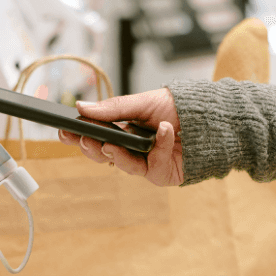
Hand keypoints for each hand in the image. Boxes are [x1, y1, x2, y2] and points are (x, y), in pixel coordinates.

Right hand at [58, 88, 184, 186]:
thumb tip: (82, 106)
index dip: (78, 136)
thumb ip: (114, 108)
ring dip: (117, 155)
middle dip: (91, 149)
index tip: (63, 131)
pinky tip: (165, 131)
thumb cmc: (179, 108)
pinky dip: (160, 147)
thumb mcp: (144, 101)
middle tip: (84, 140)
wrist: (212, 117)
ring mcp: (147, 164)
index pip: (96, 137)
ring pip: (124, 166)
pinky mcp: (163, 174)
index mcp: (123, 131)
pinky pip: (154, 166)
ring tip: (111, 144)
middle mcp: (132, 150)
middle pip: (104, 156)